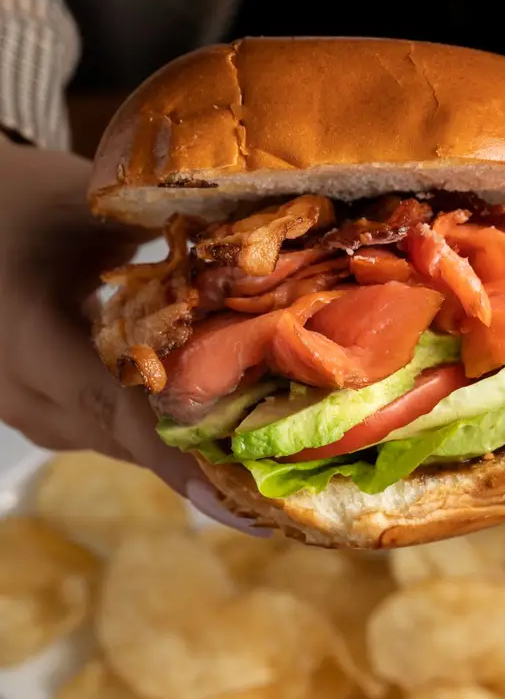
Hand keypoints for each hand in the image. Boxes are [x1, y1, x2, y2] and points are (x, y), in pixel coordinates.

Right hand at [0, 139, 263, 533]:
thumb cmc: (11, 202)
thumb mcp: (75, 201)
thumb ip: (157, 228)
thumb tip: (250, 253)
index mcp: (27, 337)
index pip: (115, 404)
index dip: (178, 452)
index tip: (238, 497)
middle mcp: (22, 393)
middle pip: (128, 437)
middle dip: (206, 454)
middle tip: (284, 474)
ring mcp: (28, 409)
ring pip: (122, 441)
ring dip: (188, 443)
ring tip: (266, 451)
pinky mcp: (40, 408)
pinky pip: (110, 429)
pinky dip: (161, 425)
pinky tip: (215, 414)